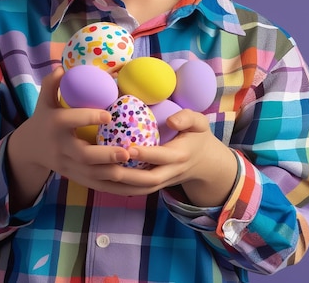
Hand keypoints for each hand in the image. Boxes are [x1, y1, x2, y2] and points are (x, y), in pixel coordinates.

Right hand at [6, 67, 134, 209]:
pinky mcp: (75, 177)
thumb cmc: (43, 118)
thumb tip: (61, 67)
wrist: (29, 149)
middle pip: (83, 156)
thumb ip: (51, 84)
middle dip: (105, 156)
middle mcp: (61, 148)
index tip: (108, 115)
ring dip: (113, 174)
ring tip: (133, 167)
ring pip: (91, 175)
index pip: (70, 121)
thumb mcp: (43, 101)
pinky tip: (132, 184)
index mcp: (54, 125)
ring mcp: (68, 166)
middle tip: (127, 152)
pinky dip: (113, 187)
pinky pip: (96, 185)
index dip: (88, 118)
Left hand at [114, 108, 238, 206]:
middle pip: (150, 179)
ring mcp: (165, 181)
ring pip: (142, 189)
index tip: (129, 148)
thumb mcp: (199, 123)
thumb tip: (171, 121)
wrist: (206, 163)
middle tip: (108, 165)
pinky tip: (105, 180)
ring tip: (102, 174)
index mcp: (182, 155)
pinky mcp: (157, 185)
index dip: (146, 154)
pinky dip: (122, 189)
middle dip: (128, 175)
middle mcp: (173, 172)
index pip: (163, 157)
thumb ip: (188, 118)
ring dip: (122, 185)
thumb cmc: (197, 136)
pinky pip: (139, 190)